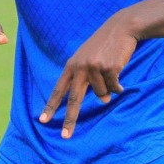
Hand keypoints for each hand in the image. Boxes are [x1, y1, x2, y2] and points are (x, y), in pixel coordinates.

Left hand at [39, 16, 137, 139]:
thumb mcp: (90, 59)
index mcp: (72, 65)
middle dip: (70, 119)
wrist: (121, 28)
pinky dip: (118, 85)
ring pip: (102, 93)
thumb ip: (91, 81)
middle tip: (65, 136)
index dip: (51, 106)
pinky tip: (119, 70)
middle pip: (74, 99)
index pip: (59, 89)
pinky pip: (114, 87)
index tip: (42, 120)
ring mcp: (95, 68)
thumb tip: (103, 100)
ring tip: (111, 69)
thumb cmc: (104, 45)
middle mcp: (80, 67)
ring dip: (109, 87)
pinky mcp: (110, 68)